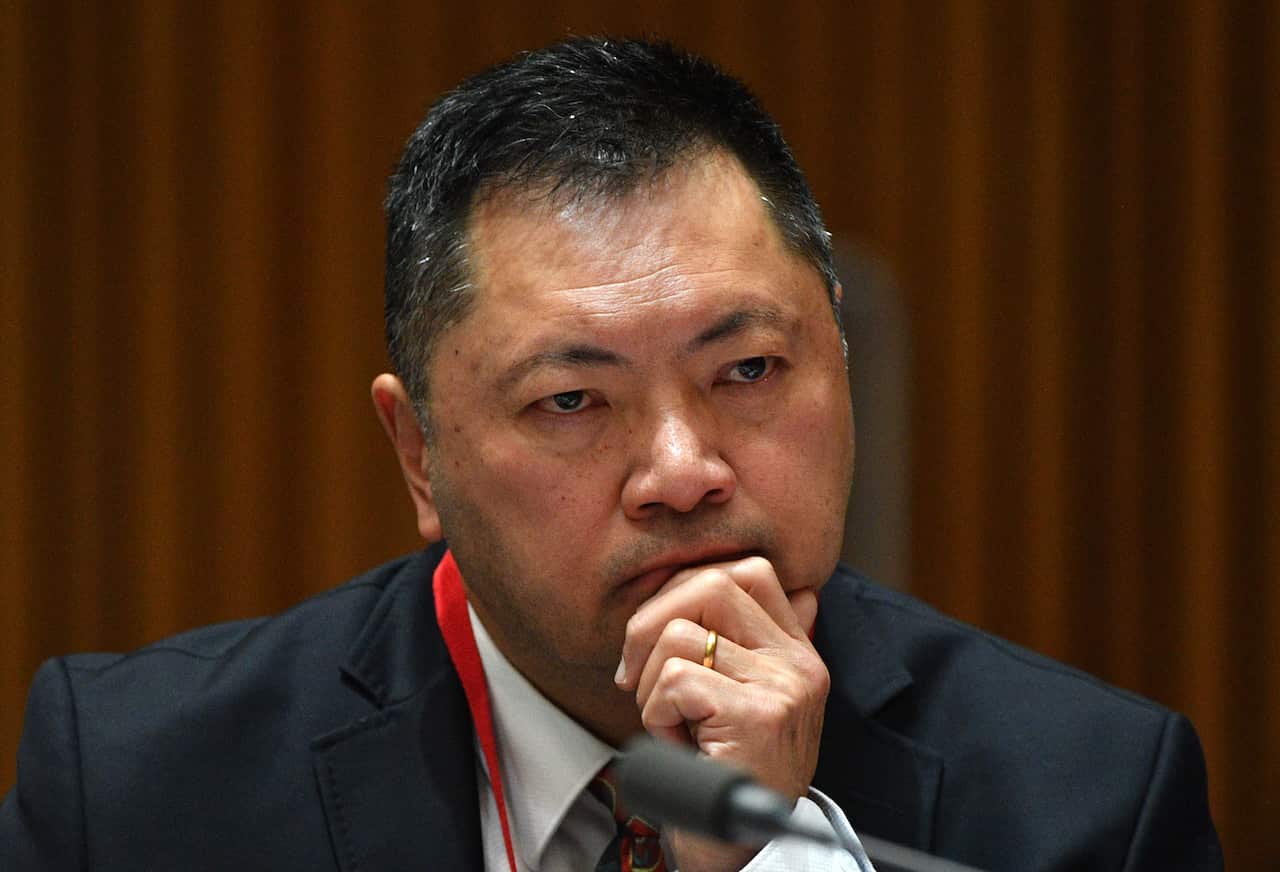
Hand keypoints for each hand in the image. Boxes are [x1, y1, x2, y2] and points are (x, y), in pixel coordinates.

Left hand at [614, 556, 829, 870]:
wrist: (745, 850)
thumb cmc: (729, 775)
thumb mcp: (740, 699)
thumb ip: (735, 642)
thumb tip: (704, 580)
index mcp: (796, 651)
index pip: (748, 571)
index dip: (686, 589)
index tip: (659, 636)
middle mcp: (798, 663)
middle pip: (710, 583)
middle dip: (651, 623)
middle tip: (634, 675)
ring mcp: (783, 686)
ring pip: (680, 634)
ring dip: (650, 681)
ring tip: (671, 722)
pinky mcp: (758, 715)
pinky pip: (674, 680)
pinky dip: (656, 713)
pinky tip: (678, 744)